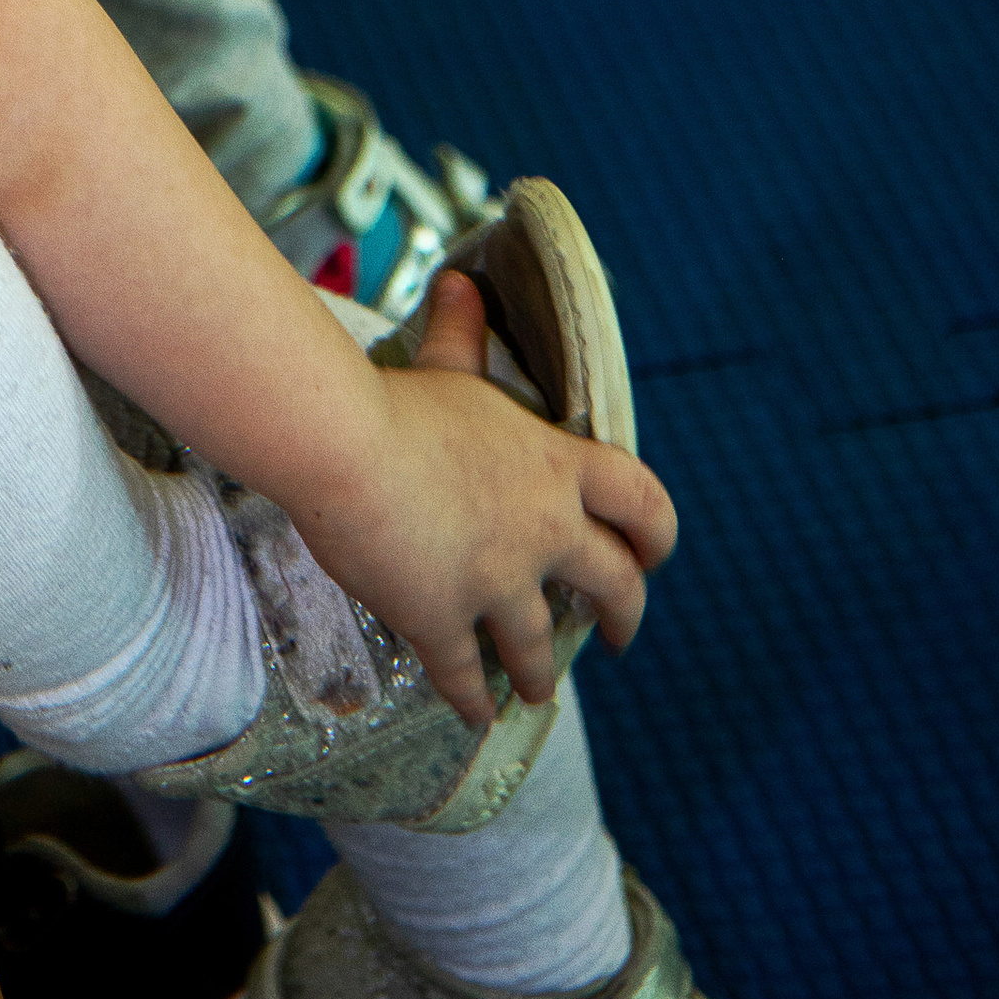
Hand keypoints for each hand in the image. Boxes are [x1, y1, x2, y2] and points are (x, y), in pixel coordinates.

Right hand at [283, 276, 678, 729]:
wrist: (341, 446)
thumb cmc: (393, 400)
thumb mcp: (442, 369)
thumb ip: (459, 336)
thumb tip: (460, 283)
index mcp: (554, 468)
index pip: (641, 500)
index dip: (656, 532)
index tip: (655, 552)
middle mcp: (544, 531)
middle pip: (615, 586)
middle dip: (622, 616)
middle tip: (618, 634)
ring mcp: (498, 583)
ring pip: (538, 645)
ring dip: (539, 671)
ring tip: (536, 686)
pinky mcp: (444, 620)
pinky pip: (466, 674)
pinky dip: (472, 699)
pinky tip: (474, 715)